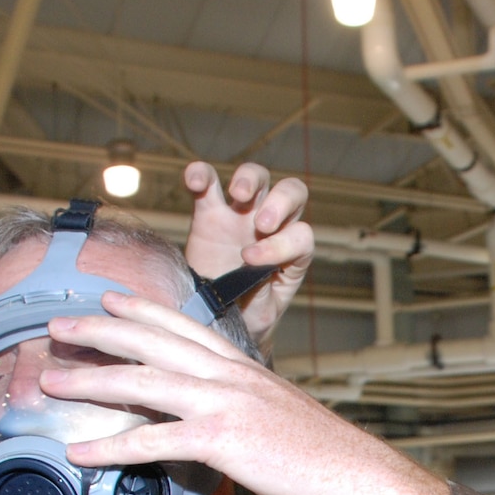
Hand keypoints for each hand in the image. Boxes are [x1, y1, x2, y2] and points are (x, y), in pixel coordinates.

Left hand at [45, 294, 450, 494]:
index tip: (108, 299)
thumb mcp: (277, 410)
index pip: (184, 324)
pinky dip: (111, 446)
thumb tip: (213, 415)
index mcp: (243, 365)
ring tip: (49, 381)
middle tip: (57, 325)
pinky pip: (153, 440)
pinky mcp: (221, 440)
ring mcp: (223, 403)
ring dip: (89, 381)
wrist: (356, 473)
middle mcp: (228, 374)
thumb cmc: (322, 451)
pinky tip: (81, 452)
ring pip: (142, 382)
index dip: (141, 309)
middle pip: (151, 341)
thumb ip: (241, 403)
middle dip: (98, 330)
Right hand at [181, 161, 312, 344]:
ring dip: (251, 179)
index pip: (300, 235)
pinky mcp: (209, 213)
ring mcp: (241, 216)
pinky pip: (208, 182)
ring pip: (258, 178)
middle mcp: (273, 229)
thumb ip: (261, 294)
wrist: (218, 320)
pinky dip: (201, 174)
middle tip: (262, 224)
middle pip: (292, 192)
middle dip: (281, 202)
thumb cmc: (247, 316)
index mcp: (293, 253)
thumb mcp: (261, 314)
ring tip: (238, 193)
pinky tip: (195, 181)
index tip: (252, 261)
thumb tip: (251, 275)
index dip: (281, 244)